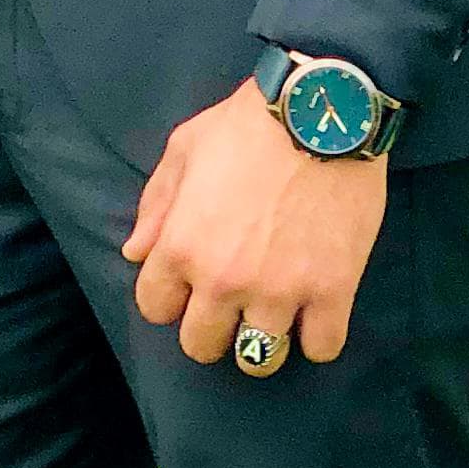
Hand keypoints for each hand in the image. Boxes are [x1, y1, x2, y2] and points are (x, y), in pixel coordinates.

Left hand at [122, 78, 386, 365]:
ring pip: (259, 359)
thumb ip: (155, 206)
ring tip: (274, 313)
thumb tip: (135, 254)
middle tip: (231, 303)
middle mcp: (223, 280)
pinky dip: (318, 337)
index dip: (170, 298)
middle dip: (210, 328)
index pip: (155, 308)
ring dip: (263, 340)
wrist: (321, 109)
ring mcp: (279, 291)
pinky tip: (316, 312)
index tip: (189, 285)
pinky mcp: (333, 292)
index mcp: (181, 246)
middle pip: (201, 345)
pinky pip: (321, 349)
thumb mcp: (185, 149)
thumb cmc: (247, 123)